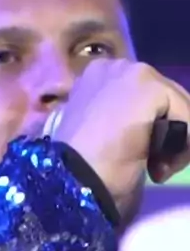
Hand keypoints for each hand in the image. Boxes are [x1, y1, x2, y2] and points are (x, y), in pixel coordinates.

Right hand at [53, 59, 189, 212]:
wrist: (72, 183)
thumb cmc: (78, 172)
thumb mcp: (98, 140)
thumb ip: (118, 124)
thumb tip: (148, 131)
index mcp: (92, 79)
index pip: (141, 98)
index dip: (150, 130)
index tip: (141, 161)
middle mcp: (111, 66)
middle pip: (164, 98)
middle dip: (167, 134)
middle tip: (153, 170)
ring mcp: (130, 73)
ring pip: (177, 106)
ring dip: (175, 142)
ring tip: (155, 170)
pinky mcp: (149, 87)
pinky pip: (187, 117)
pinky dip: (184, 146)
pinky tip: (159, 167)